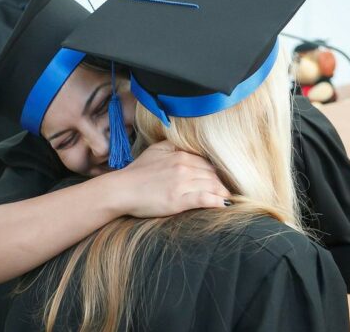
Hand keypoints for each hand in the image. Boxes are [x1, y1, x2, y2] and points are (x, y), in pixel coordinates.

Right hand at [106, 140, 230, 217]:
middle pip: (212, 175)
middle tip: (227, 191)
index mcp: (179, 155)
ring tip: (228, 198)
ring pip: (211, 186)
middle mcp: (183, 167)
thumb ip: (173, 146)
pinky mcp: (178, 200)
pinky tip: (224, 205)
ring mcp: (181, 184)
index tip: (219, 180)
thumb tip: (187, 146)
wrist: (121, 189)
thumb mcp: (155, 150)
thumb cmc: (137, 172)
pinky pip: (204, 199)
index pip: (206, 163)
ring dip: (222, 193)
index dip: (215, 173)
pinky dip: (217, 201)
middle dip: (221, 183)